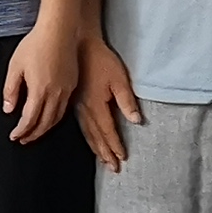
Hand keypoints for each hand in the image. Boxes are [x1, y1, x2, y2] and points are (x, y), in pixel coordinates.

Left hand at [2, 15, 79, 143]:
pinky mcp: (72, 84)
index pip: (30, 119)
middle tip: (24, 139)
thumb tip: (9, 109)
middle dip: (33, 134)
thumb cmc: (35, 44)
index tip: (14, 136)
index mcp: (40, 90)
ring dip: (45, 128)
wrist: (58, 29)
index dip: (21, 131)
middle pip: (45, 123)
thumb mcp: (15, 66)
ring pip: (57, 118)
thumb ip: (11, 90)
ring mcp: (66, 89)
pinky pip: (64, 108)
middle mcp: (55, 94)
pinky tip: (49, 116)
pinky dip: (56, 117)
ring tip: (35, 132)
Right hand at [74, 36, 141, 172]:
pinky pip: (81, 125)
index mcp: (96, 105)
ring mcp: (78, 105)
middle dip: (105, 153)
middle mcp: (85, 109)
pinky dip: (87, 137)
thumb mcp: (119, 78)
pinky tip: (90, 139)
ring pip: (87, 133)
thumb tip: (136, 121)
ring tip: (103, 160)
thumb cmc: (101, 59)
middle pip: (96, 136)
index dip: (115, 145)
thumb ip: (126, 101)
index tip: (122, 158)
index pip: (107, 131)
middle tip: (113, 168)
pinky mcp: (75, 100)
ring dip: (96, 148)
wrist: (78, 44)